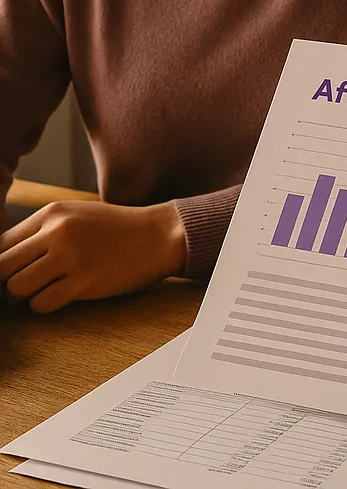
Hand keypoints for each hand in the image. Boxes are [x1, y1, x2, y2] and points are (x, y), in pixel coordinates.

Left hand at [0, 199, 185, 312]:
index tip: (13, 272)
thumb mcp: (77, 215)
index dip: (2, 263)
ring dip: (27, 295)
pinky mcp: (84, 281)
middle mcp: (57, 232)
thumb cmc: (118, 228)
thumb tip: (4, 260)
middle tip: (26, 284)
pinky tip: (65, 294)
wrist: (160, 235)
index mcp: (52, 213)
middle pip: (1, 267)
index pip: (0, 243)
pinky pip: (41, 303)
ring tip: (47, 288)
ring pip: (16, 288)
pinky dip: (47, 304)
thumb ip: (42, 232)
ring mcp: (70, 257)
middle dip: (7, 281)